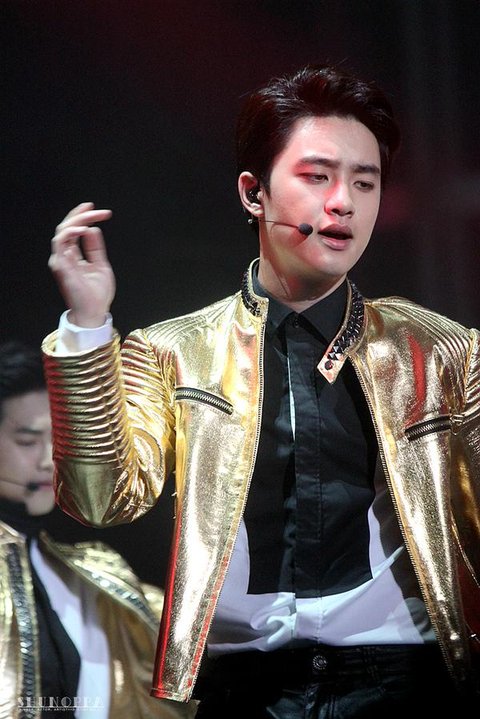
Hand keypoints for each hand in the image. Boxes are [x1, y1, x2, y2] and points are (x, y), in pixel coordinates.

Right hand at [49, 202, 115, 326]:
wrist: (95, 312)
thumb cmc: (97, 294)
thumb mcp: (100, 265)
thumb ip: (95, 248)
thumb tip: (93, 229)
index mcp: (73, 257)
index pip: (74, 232)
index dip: (83, 218)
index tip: (98, 211)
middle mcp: (64, 257)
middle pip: (66, 228)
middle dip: (80, 214)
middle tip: (94, 208)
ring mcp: (61, 261)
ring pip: (62, 231)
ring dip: (76, 220)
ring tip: (91, 214)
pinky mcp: (61, 265)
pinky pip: (61, 242)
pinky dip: (71, 232)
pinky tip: (83, 227)